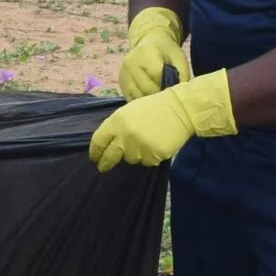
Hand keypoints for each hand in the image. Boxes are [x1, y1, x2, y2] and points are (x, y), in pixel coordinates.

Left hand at [89, 71, 235, 171]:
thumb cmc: (153, 108)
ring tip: (145, 141)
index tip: (95, 157)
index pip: (98, 142)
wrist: (180, 110)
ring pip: (129, 159)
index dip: (95, 152)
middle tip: (103, 167)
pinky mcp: (152, 156)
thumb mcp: (129, 111)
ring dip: (133, 154)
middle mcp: (124, 136)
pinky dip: (148, 156)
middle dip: (105, 164)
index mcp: (116, 122)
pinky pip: (145, 162)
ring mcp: (138, 147)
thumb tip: (106, 143)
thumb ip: (116, 126)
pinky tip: (155, 144)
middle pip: (109, 157)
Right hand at [118, 7, 185, 99]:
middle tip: (168, 96)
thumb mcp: (179, 58)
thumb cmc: (166, 51)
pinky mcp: (121, 83)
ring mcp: (124, 74)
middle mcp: (131, 63)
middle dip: (159, 95)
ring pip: (138, 96)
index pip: (156, 75)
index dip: (167, 85)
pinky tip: (150, 97)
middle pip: (146, 88)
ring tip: (159, 97)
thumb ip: (182, 75)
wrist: (149, 42)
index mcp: (146, 52)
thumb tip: (181, 96)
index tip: (173, 88)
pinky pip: (131, 99)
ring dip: (150, 100)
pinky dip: (142, 101)